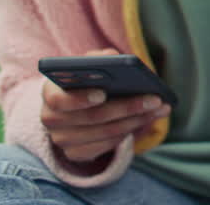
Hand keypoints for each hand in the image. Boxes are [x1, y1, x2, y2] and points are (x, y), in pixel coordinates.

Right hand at [40, 48, 170, 163]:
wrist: (73, 107)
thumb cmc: (84, 80)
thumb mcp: (88, 66)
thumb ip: (99, 58)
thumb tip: (113, 56)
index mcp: (50, 93)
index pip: (59, 100)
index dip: (80, 98)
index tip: (103, 93)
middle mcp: (51, 119)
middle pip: (92, 117)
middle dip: (127, 107)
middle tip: (155, 99)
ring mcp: (62, 140)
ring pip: (105, 132)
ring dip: (136, 120)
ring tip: (159, 108)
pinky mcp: (76, 153)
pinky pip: (107, 145)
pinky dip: (129, 131)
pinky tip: (147, 119)